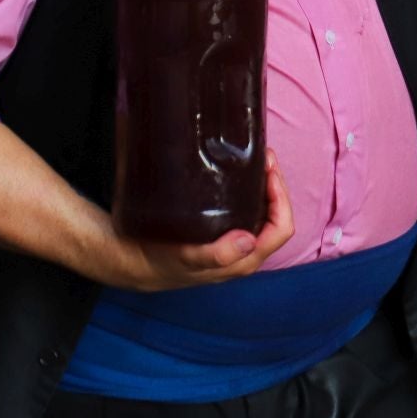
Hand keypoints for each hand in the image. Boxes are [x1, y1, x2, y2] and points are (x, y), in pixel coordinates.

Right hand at [94, 149, 293, 291]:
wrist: (135, 261)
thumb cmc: (162, 262)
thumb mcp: (186, 257)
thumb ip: (218, 254)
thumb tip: (248, 241)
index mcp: (245, 259)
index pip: (280, 228)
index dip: (281, 198)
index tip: (268, 170)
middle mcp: (245, 251)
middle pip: (276, 216)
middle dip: (274, 184)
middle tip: (263, 156)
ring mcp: (234, 240)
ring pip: (263, 212)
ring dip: (263, 185)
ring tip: (255, 159)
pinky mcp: (221, 231)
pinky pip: (246, 210)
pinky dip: (249, 190)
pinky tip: (238, 174)